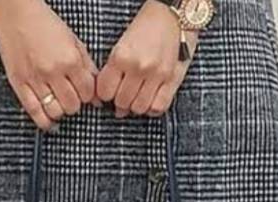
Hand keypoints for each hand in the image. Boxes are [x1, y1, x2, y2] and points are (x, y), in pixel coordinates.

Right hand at [0, 0, 99, 129]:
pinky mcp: (19, 84)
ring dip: (60, 111)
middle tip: (71, 97)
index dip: (88, 96)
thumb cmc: (45, 24)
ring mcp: (35, 79)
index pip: (87, 93)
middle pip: (73, 106)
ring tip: (59, 104)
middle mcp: (53, 72)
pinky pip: (34, 112)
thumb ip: (87, 67)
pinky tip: (50, 122)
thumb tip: (97, 96)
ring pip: (55, 111)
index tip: (83, 93)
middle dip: (75, 104)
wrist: (15, 12)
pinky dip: (45, 122)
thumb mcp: (73, 41)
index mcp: (70, 60)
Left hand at [96, 0, 198, 117]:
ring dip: (136, 106)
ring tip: (137, 97)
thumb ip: (113, 71)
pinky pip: (158, 107)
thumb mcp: (121, 45)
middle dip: (120, 102)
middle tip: (125, 95)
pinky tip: (150, 101)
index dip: (105, 96)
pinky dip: (152, 109)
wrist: (172, 16)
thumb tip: (111, 102)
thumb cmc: (145, 29)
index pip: (105, 92)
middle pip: (122, 103)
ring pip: (139, 108)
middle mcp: (138, 67)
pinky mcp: (172, 79)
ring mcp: (157, 74)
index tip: (110, 93)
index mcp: (121, 56)